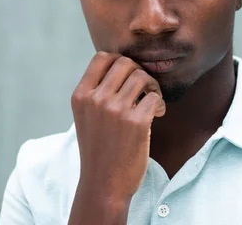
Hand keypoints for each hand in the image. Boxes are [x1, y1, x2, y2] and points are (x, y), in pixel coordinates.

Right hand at [68, 52, 165, 223]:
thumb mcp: (86, 116)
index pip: (102, 57)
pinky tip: (158, 114)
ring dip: (152, 86)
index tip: (128, 77)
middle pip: (125, 62)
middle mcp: (96, 100)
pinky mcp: (136, 122)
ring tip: (152, 102)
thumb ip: (97, 91)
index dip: (120, 61)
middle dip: (139, 72)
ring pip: (142, 76)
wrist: (104, 184)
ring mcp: (115, 110)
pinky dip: (161, 103)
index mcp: (80, 96)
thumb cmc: (99, 148)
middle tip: (144, 90)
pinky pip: (155, 97)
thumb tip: (123, 63)